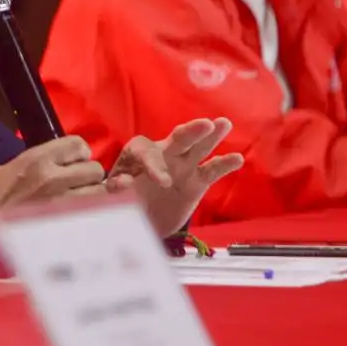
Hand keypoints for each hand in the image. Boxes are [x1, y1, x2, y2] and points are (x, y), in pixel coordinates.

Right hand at [0, 136, 106, 213]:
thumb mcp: (9, 168)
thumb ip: (41, 161)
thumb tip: (65, 161)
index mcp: (36, 160)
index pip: (78, 144)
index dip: (78, 153)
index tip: (73, 162)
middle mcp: (54, 178)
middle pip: (95, 169)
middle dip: (88, 175)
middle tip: (76, 183)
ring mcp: (63, 203)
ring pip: (99, 192)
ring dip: (92, 195)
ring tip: (78, 201)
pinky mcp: (68, 224)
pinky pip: (93, 214)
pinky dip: (90, 213)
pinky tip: (78, 216)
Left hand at [108, 118, 244, 235]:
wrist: (138, 221)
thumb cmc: (120, 204)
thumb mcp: (109, 197)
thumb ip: (112, 190)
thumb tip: (120, 184)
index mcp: (136, 155)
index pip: (145, 153)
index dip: (155, 165)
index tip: (163, 181)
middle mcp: (161, 155)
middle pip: (177, 140)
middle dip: (190, 132)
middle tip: (205, 124)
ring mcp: (181, 166)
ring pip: (198, 147)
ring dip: (210, 136)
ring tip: (223, 124)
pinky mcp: (196, 181)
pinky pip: (212, 170)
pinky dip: (224, 164)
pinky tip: (237, 158)